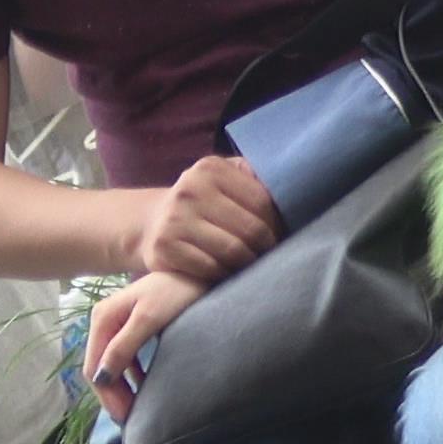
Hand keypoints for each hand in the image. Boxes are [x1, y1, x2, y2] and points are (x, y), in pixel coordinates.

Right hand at [83, 271, 210, 419]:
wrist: (199, 269)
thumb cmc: (178, 291)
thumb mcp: (149, 319)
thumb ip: (124, 347)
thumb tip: (101, 379)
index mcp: (103, 319)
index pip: (94, 367)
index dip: (107, 396)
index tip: (125, 418)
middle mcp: (105, 321)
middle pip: (100, 367)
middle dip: (112, 395)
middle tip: (131, 420)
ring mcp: (118, 323)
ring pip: (112, 364)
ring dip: (121, 388)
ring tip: (136, 409)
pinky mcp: (135, 326)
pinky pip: (126, 358)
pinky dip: (131, 375)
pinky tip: (144, 386)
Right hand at [132, 156, 279, 282]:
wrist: (149, 223)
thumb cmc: (200, 202)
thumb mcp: (221, 178)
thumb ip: (252, 177)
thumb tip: (293, 191)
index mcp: (210, 169)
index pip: (262, 201)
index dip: (277, 223)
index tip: (281, 234)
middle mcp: (190, 190)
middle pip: (250, 229)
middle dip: (266, 247)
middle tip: (270, 255)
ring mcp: (175, 220)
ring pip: (233, 252)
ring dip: (248, 264)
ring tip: (251, 265)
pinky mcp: (164, 248)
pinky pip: (210, 269)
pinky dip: (225, 274)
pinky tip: (228, 272)